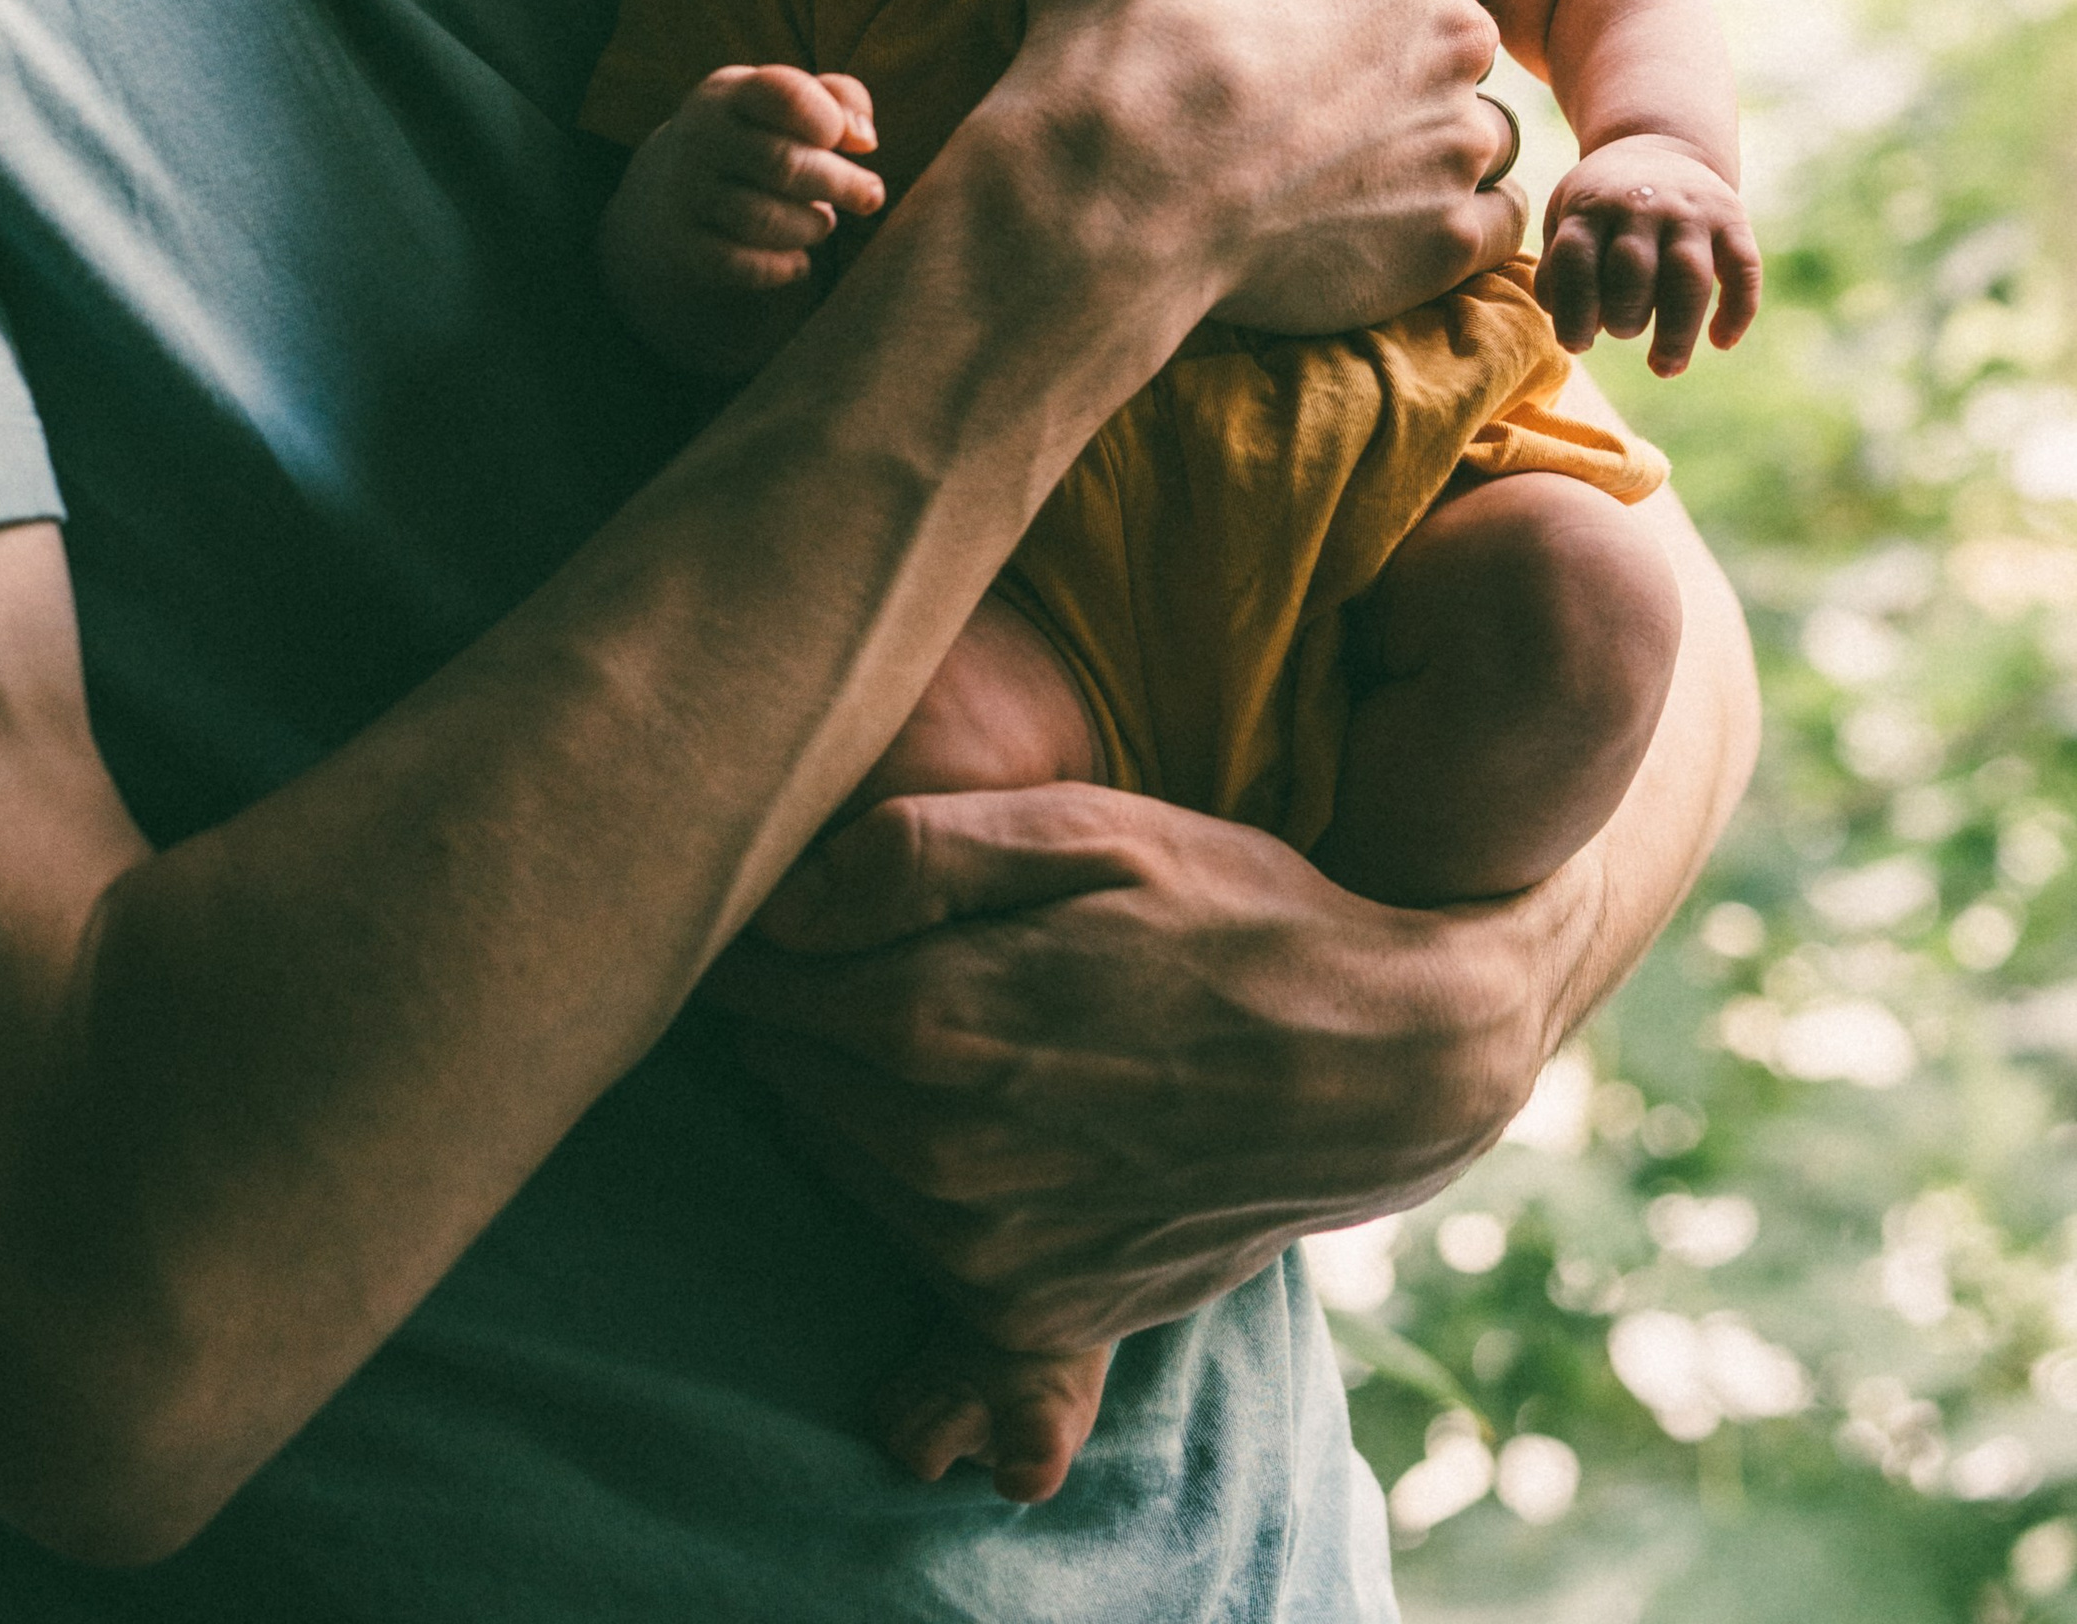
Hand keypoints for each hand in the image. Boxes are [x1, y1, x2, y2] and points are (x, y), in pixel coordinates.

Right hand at [598, 66, 882, 375]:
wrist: (663, 189)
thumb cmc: (755, 136)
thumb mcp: (786, 102)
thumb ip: (840, 99)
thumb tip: (865, 140)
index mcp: (731, 92)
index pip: (785, 94)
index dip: (829, 120)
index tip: (841, 138)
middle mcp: (701, 136)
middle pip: (783, 164)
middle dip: (842, 184)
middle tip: (871, 196)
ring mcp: (684, 191)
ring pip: (762, 219)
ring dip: (811, 226)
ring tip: (824, 223)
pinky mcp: (681, 243)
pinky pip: (739, 265)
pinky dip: (782, 267)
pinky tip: (800, 262)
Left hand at [704, 784, 1561, 1358]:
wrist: (1386, 1066)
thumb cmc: (1233, 915)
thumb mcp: (1087, 828)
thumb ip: (912, 853)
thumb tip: (775, 900)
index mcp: (933, 1022)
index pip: (756, 987)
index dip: (760, 935)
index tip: (787, 898)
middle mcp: (938, 1156)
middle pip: (784, 1073)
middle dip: (802, 1009)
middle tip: (864, 946)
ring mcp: (984, 1250)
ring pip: (837, 1155)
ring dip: (854, 1092)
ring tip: (944, 1018)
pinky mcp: (1032, 1313)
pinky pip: (911, 1237)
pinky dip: (921, 1176)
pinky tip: (996, 1110)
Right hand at [1009, 0, 1524, 335]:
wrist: (1108, 186)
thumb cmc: (1138, 7)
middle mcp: (1463, 26)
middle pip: (1438, 24)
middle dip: (1375, 46)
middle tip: (1267, 77)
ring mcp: (1459, 140)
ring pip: (1461, 121)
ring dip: (1408, 132)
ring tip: (1302, 150)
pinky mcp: (1444, 242)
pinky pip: (1478, 220)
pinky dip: (1428, 215)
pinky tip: (1346, 209)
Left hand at [1537, 137, 1760, 374]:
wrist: (1659, 145)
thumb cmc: (1603, 203)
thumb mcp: (1568, 217)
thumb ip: (1559, 267)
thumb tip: (1567, 321)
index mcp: (1591, 206)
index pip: (1575, 260)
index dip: (1574, 310)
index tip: (1576, 345)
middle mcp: (1642, 205)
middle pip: (1633, 270)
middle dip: (1624, 317)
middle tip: (1621, 332)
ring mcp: (1691, 211)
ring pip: (1688, 275)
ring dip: (1677, 331)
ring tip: (1664, 367)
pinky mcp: (1732, 220)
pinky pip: (1744, 268)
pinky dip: (1737, 310)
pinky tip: (1721, 342)